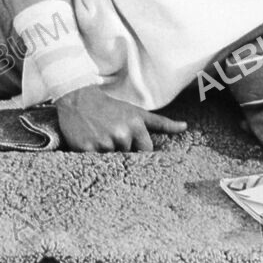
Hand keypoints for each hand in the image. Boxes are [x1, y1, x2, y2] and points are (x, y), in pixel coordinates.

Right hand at [55, 85, 186, 151]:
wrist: (77, 99)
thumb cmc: (110, 107)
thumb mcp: (136, 112)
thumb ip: (161, 123)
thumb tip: (185, 127)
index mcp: (135, 126)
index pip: (146, 153)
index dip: (138, 151)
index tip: (132, 147)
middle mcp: (121, 135)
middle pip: (128, 158)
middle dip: (121, 152)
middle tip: (111, 137)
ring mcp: (103, 142)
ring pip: (112, 162)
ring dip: (107, 156)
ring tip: (99, 138)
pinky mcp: (86, 149)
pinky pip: (94, 163)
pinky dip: (93, 157)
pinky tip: (90, 142)